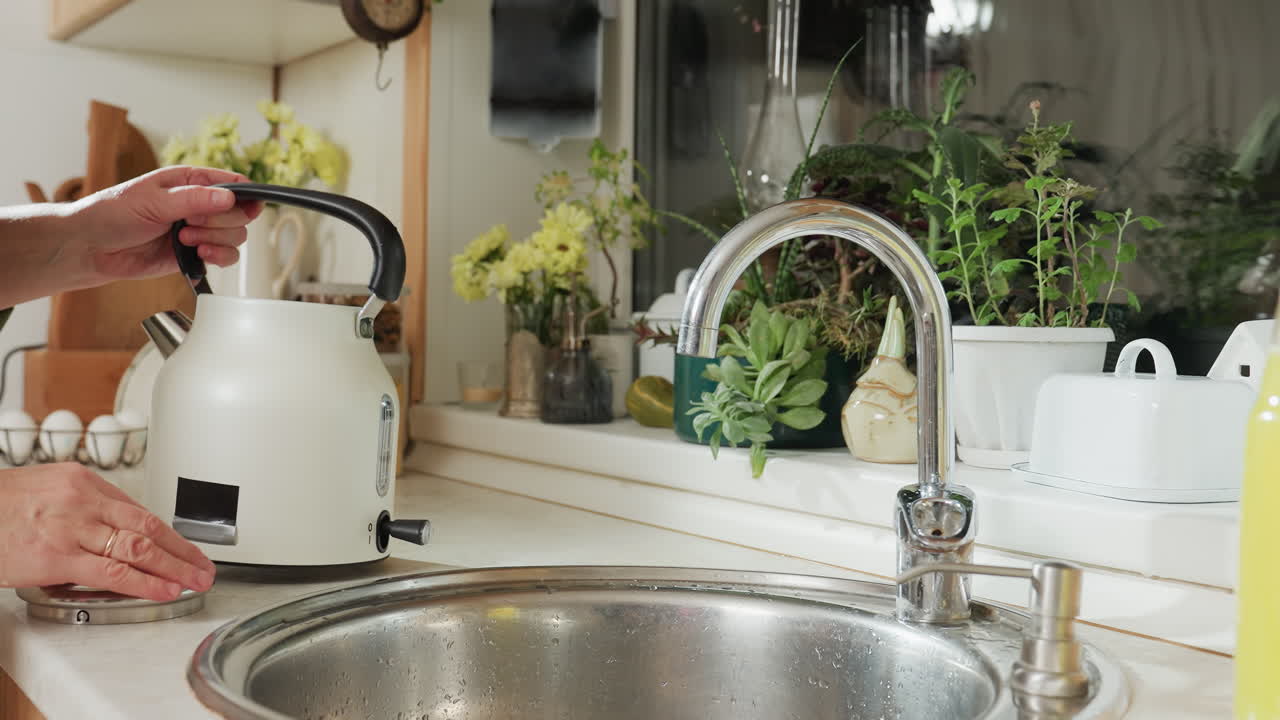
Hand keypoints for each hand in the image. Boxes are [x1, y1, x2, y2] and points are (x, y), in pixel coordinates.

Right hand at [0, 464, 215, 600]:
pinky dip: (146, 582)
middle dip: (182, 550)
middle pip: (148, 527)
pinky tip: (165, 590)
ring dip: (174, 567)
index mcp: (84, 482)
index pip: (138, 510)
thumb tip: (110, 526)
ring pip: (139, 548)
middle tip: (205, 567)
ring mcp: (74, 529)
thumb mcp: (46, 489)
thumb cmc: (0, 504)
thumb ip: (82, 506)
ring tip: (195, 580)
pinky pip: (114, 572)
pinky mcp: (60, 557)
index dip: (167, 534)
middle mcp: (84, 501)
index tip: (185, 548)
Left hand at [70, 165, 262, 284]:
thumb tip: (229, 197)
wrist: (92, 248)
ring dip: (216, 240)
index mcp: (191, 181)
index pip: (235, 183)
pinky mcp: (196, 253)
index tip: (245, 207)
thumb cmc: (113, 213)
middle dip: (221, 222)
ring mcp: (200, 230)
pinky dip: (219, 257)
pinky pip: (226, 256)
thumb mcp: (153, 200)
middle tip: (191, 224)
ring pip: (236, 236)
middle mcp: (200, 205)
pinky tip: (199, 255)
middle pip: (240, 213)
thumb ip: (194, 199)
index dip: (245, 195)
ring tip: (185, 241)